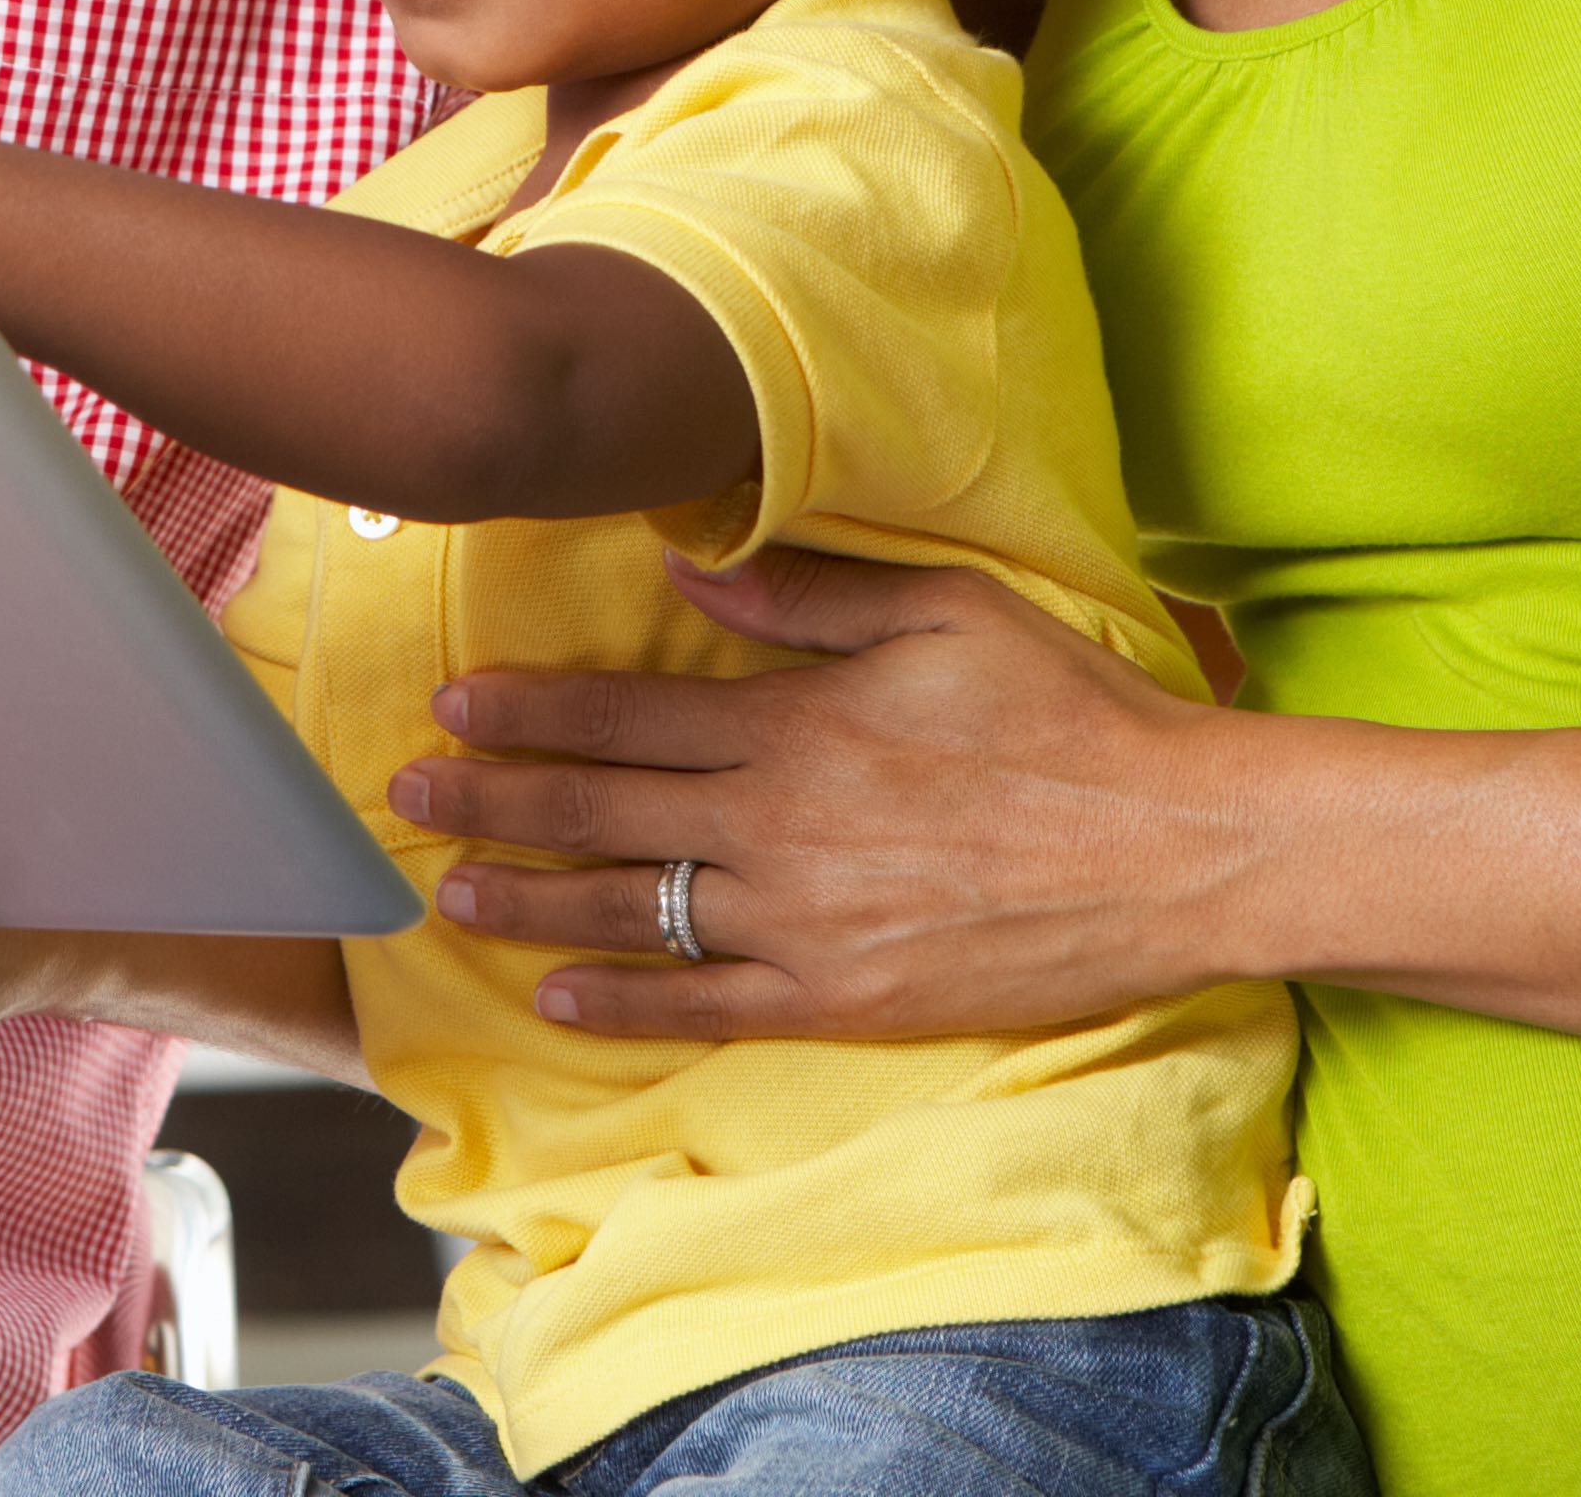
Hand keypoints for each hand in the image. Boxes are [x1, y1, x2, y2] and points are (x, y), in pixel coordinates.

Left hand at [400, 546, 1274, 1041]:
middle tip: (407, 797)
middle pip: (603, 812)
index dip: (531, 712)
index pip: (628, 716)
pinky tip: (561, 995)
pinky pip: (708, 1005)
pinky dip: (626, 1004)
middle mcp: (780, 824)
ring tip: (451, 893)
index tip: (455, 705)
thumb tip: (689, 574)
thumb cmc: (1068, 715)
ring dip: (531, 900)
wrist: (1173, 848)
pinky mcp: (846, 997)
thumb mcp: (943, 612)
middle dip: (492, 801)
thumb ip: (806, 597)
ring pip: (635, 911)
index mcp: (797, 723)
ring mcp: (807, 920)